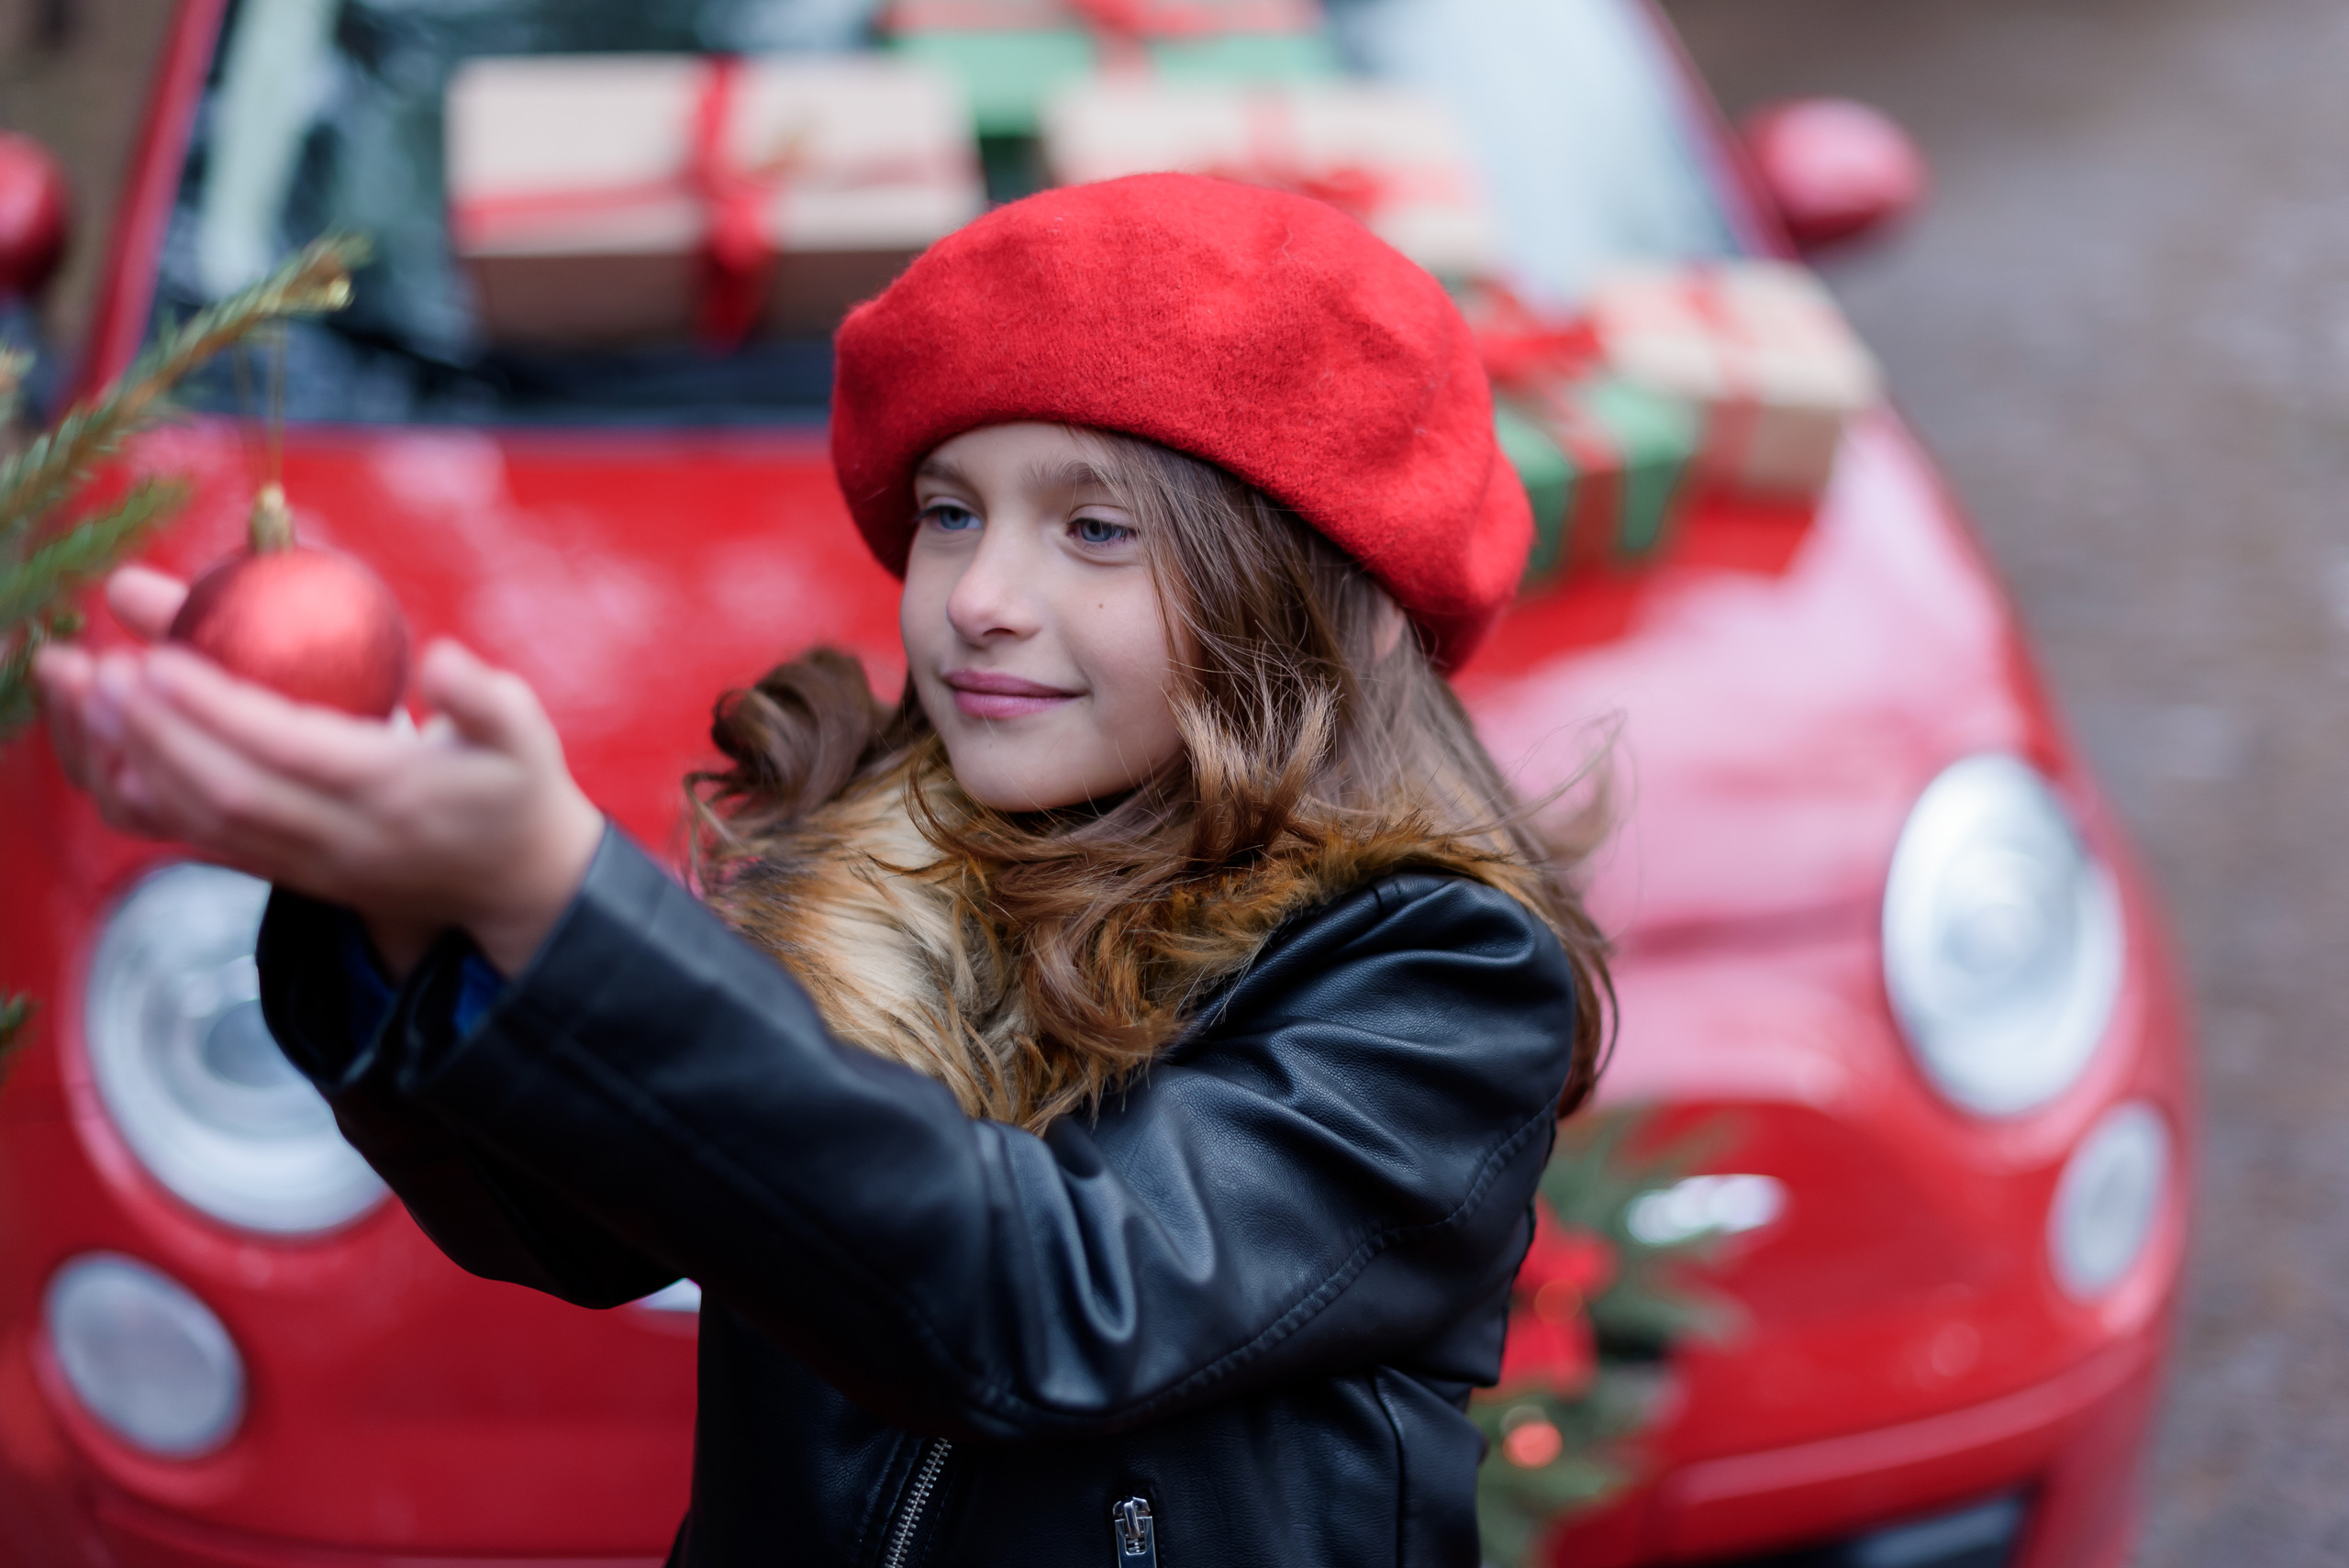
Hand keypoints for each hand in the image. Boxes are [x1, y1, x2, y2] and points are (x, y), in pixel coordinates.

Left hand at [34, 567, 604, 977]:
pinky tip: (107, 747)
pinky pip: (202, 840)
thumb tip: (441, 659)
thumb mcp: (526, 734)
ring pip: (203, 820)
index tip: (162, 656)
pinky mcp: (287, 872)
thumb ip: (487, 696)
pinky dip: (147, 797)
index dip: (220, 710)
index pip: (292, 751)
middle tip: (96, 665)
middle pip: (228, 790)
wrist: (511, 884)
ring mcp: (309, 863)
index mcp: (397, 793)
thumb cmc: (514, 786)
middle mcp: (343, 838)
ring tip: (82, 691)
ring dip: (132, 759)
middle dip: (152, 731)